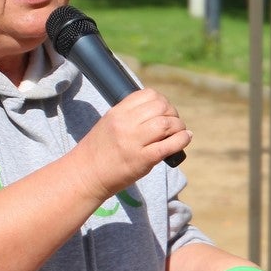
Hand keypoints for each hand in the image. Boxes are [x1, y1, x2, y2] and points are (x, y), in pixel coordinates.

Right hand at [73, 88, 191, 201]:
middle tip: (173, 124)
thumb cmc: (99, 150)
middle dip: (173, 113)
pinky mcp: (142, 160)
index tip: (164, 111)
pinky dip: (182, 140)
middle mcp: (125, 124)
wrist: (85, 175)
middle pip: (161, 107)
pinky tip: (185, 138)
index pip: (149, 95)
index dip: (162, 101)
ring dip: (179, 127)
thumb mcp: (109, 123)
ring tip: (179, 133)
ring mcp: (134, 142)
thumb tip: (160, 110)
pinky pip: (169, 145)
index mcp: (117, 112)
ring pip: (167, 124)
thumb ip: (130, 114)